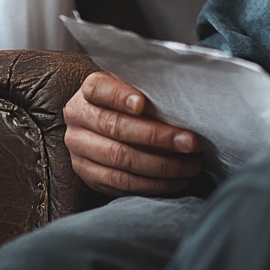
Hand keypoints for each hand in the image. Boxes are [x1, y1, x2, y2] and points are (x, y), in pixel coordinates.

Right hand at [63, 72, 202, 196]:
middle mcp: (79, 118)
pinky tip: (174, 181)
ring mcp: (78, 149)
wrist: (107, 120)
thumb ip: (151, 89)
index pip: (100, 89)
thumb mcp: (138, 85)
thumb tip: (186, 104)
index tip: (143, 103)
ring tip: (190, 166)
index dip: (120, 97)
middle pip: (116, 128)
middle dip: (158, 137)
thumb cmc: (135, 98)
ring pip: (118, 159)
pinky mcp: (87, 174)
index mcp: (90, 90)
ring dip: (160, 166)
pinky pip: (118, 183)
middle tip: (190, 143)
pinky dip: (150, 184)